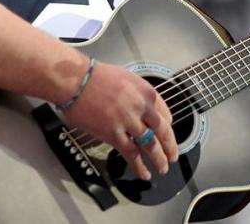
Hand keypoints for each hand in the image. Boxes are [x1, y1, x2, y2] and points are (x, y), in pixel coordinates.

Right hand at [62, 61, 178, 180]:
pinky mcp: (114, 134)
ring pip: (150, 145)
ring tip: (162, 168)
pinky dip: (139, 166)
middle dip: (170, 146)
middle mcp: (141, 107)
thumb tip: (141, 110)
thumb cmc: (95, 76)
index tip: (168, 133)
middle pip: (162, 131)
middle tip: (173, 155)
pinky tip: (144, 173)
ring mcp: (128, 122)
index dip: (168, 126)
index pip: (165, 114)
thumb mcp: (126, 78)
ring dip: (158, 159)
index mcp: (146, 92)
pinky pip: (131, 154)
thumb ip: (138, 95)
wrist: (76, 80)